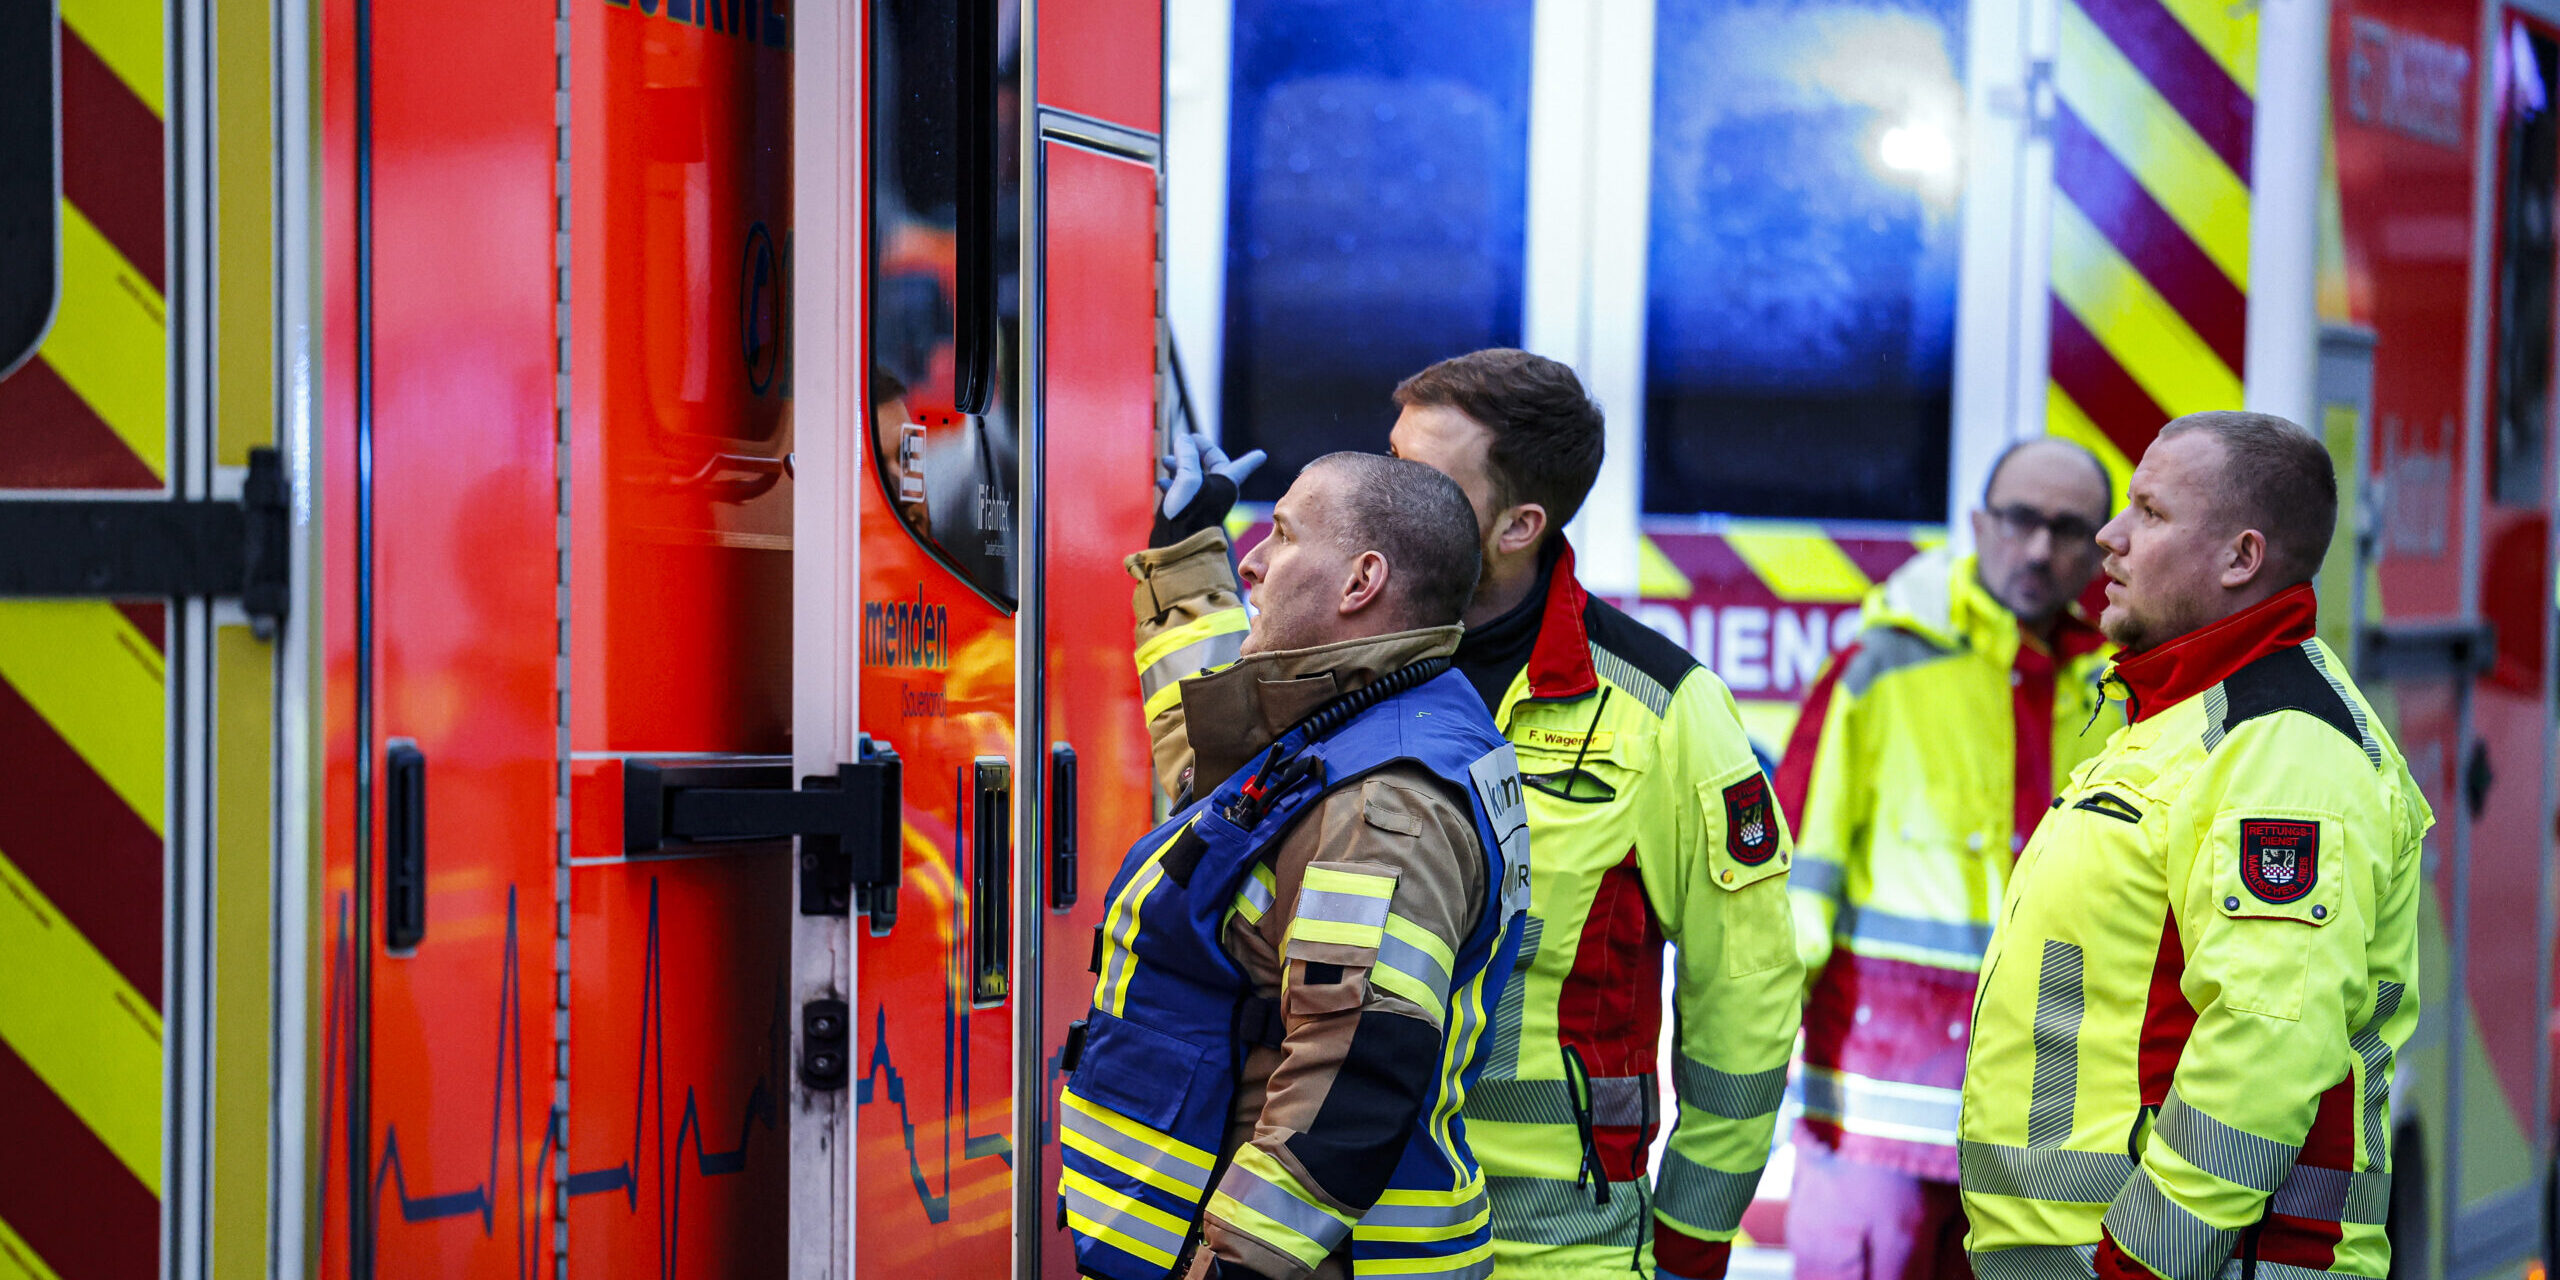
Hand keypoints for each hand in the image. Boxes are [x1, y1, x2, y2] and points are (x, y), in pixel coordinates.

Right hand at [1153, 431, 1265, 546]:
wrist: (1177, 544)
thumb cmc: (1189, 514)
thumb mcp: (1189, 478)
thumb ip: (1187, 455)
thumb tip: (1184, 439)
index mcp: (1225, 485)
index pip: (1240, 467)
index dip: (1250, 460)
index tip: (1262, 455)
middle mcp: (1216, 493)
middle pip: (1210, 465)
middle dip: (1195, 451)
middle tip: (1183, 441)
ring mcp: (1201, 502)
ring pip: (1192, 476)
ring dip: (1179, 465)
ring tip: (1165, 460)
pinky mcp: (1187, 511)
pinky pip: (1181, 490)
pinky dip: (1172, 482)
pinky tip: (1161, 482)